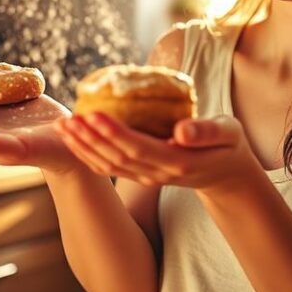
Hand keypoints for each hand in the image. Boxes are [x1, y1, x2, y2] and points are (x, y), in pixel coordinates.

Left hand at [54, 112, 261, 191]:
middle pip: (116, 157)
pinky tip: (74, 140)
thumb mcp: (228, 132)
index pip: (138, 147)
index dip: (113, 132)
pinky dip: (88, 155)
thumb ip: (207, 132)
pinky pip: (110, 168)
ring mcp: (147, 177)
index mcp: (178, 161)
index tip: (92, 114)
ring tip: (63, 127)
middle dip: (89, 139)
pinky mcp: (141, 175)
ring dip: (83, 147)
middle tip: (67, 119)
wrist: (226, 171)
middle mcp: (158, 173)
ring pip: (108, 165)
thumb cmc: (227, 143)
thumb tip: (182, 131)